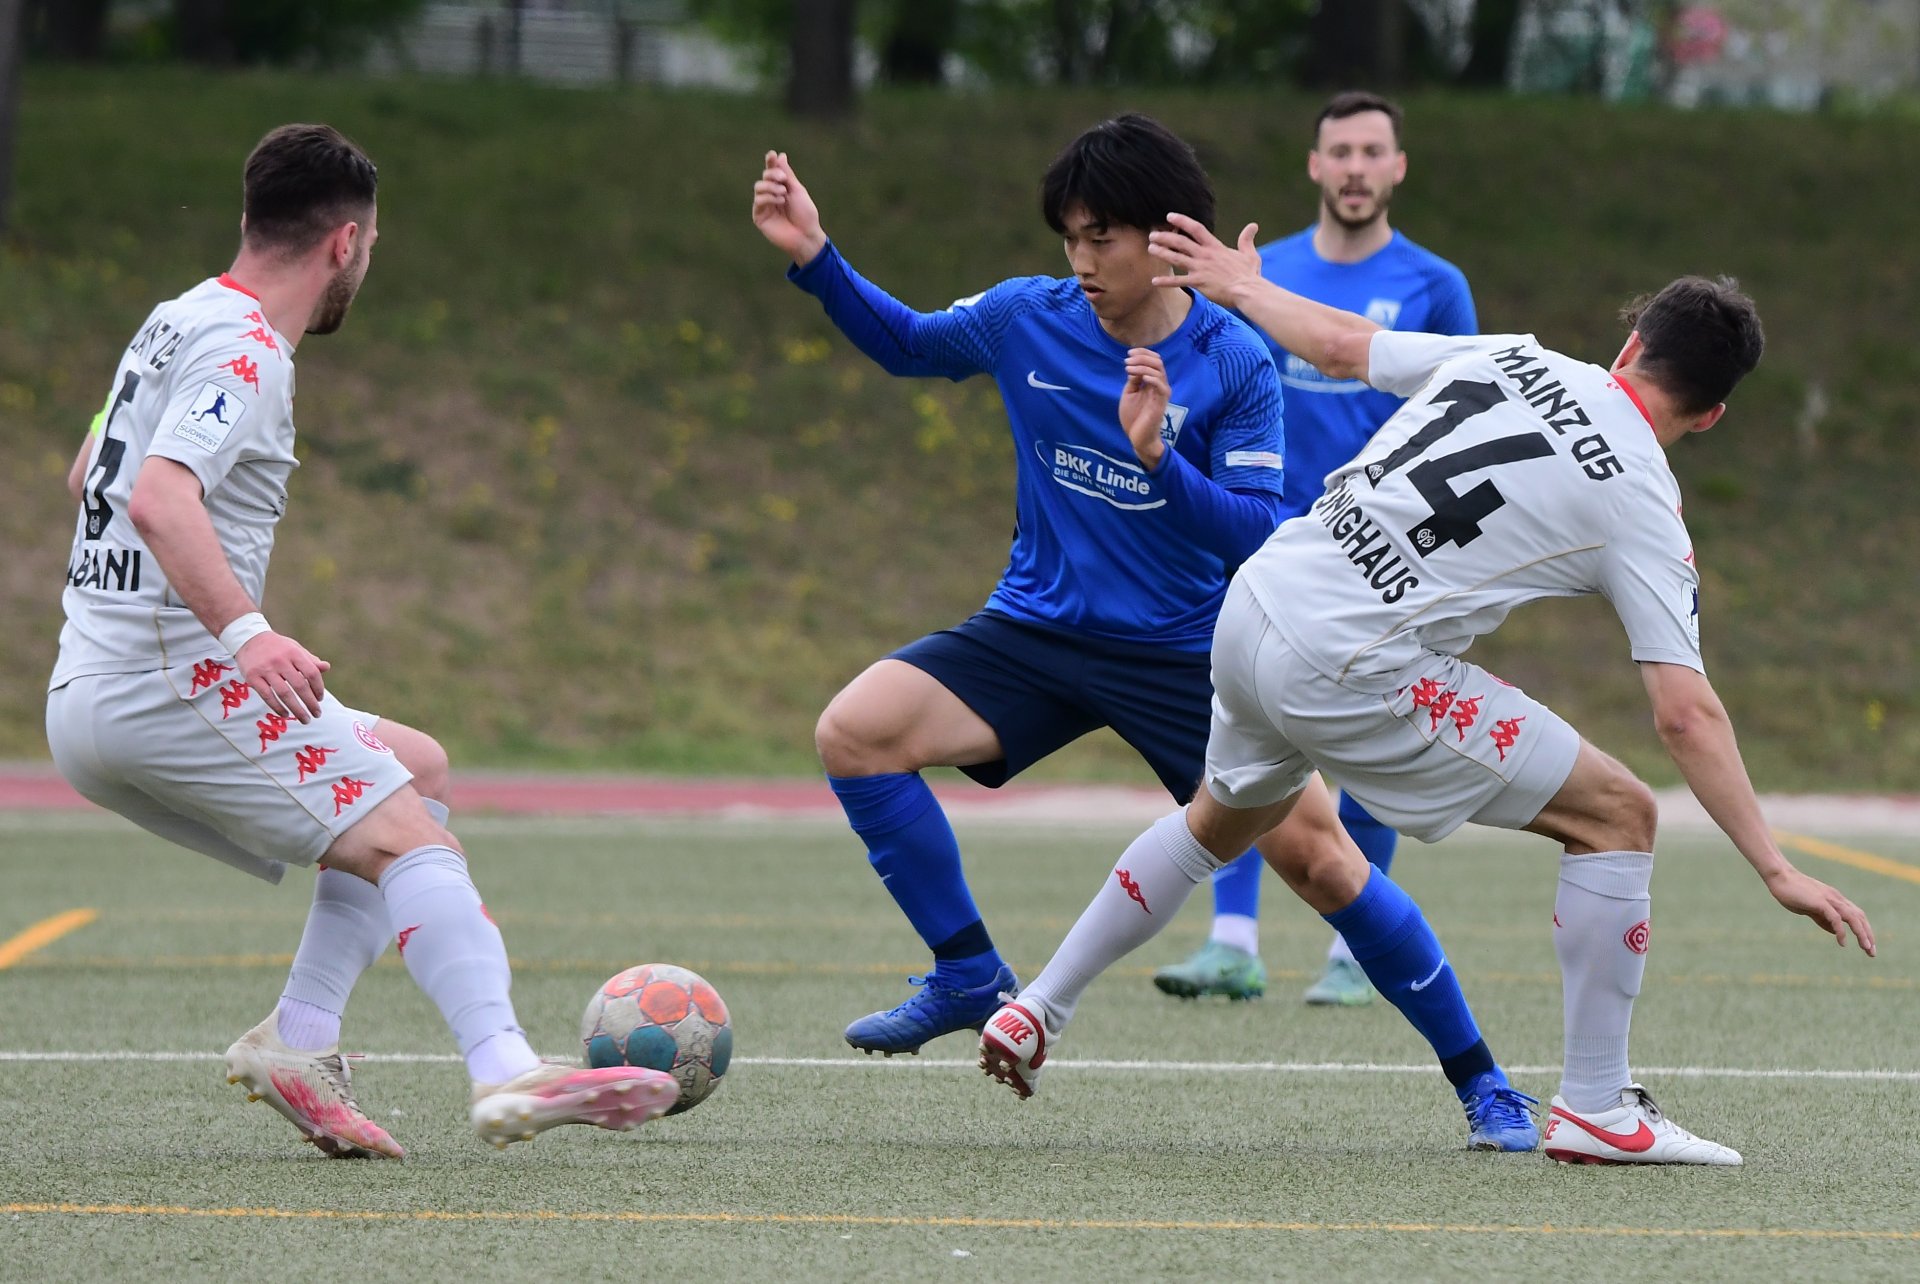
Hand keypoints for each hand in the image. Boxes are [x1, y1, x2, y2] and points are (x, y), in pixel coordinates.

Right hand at [236, 631, 329, 724]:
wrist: (249, 638)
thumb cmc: (278, 647)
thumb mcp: (295, 649)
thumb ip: (310, 660)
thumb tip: (326, 668)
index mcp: (294, 653)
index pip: (312, 673)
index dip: (318, 688)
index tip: (320, 699)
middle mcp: (281, 661)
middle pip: (300, 686)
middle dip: (310, 703)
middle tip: (317, 715)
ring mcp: (266, 669)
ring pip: (284, 694)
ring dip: (296, 709)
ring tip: (305, 719)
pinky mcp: (252, 677)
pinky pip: (267, 696)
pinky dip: (277, 707)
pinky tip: (285, 715)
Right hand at [752, 149, 827, 267]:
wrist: (806, 235)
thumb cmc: (805, 214)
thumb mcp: (797, 190)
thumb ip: (787, 174)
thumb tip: (780, 155)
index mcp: (782, 188)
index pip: (772, 172)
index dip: (771, 162)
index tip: (772, 154)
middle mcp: (771, 195)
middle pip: (764, 177)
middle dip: (773, 174)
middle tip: (783, 178)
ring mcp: (764, 206)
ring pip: (758, 187)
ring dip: (771, 186)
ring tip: (783, 193)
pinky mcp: (759, 217)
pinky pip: (758, 201)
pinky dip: (769, 197)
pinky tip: (780, 201)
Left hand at [1120, 347, 1170, 468]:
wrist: (1138, 437)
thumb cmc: (1134, 417)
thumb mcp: (1130, 394)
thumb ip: (1133, 380)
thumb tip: (1133, 367)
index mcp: (1152, 381)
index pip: (1153, 360)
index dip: (1143, 353)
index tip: (1129, 353)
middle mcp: (1159, 385)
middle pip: (1157, 362)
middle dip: (1142, 357)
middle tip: (1127, 360)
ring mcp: (1161, 393)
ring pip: (1159, 371)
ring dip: (1142, 366)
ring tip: (1128, 368)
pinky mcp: (1161, 402)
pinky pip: (1161, 386)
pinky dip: (1152, 378)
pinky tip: (1141, 377)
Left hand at [1149, 214, 1260, 306]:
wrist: (1248, 291)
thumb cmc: (1249, 274)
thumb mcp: (1250, 254)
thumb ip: (1247, 239)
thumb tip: (1253, 226)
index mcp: (1215, 247)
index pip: (1196, 229)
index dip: (1182, 221)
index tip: (1170, 216)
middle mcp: (1205, 255)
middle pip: (1181, 242)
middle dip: (1165, 236)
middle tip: (1153, 234)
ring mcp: (1200, 269)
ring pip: (1176, 258)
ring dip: (1162, 253)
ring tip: (1150, 248)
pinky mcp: (1199, 283)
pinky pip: (1178, 281)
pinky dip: (1165, 281)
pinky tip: (1154, 281)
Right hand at [1763, 866, 1875, 955]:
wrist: (1780, 877)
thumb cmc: (1792, 892)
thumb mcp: (1811, 908)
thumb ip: (1824, 919)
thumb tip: (1837, 932)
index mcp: (1836, 899)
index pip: (1857, 915)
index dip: (1864, 930)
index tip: (1868, 946)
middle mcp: (1837, 898)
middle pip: (1860, 917)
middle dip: (1868, 935)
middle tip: (1872, 952)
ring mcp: (1830, 899)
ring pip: (1853, 918)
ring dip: (1861, 934)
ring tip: (1865, 948)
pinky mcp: (1821, 902)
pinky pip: (1836, 918)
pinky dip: (1841, 931)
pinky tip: (1842, 942)